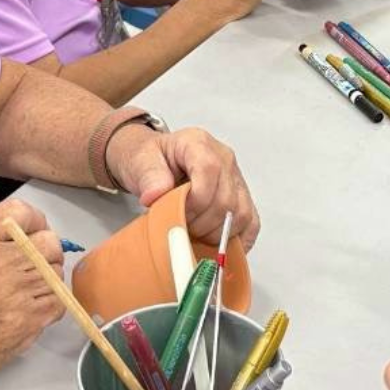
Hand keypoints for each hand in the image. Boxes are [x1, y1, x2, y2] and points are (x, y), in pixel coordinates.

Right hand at [0, 199, 65, 389]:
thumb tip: (27, 232)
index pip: (21, 212)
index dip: (33, 222)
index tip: (32, 232)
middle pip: (48, 241)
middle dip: (45, 251)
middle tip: (32, 264)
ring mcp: (16, 291)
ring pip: (56, 271)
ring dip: (46, 279)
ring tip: (23, 291)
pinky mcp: (30, 318)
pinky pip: (59, 300)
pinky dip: (49, 304)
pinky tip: (27, 308)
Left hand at [107, 126, 260, 251]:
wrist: (154, 163)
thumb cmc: (149, 161)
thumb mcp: (139, 162)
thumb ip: (148, 176)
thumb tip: (155, 194)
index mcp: (198, 144)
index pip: (210, 170)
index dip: (196, 200)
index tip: (177, 213)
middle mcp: (223, 159)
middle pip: (226, 199)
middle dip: (201, 223)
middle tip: (181, 226)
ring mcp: (236, 179)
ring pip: (241, 214)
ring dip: (215, 233)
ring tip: (194, 231)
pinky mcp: (241, 198)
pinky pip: (250, 224)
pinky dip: (235, 240)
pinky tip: (216, 245)